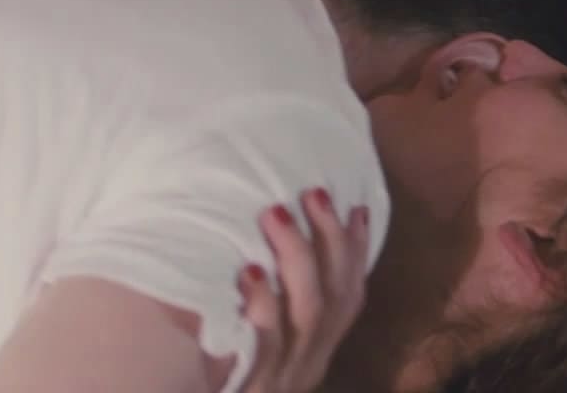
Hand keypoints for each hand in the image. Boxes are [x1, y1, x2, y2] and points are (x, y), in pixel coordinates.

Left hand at [237, 190, 371, 392]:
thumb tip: (257, 250)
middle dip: (329, 240)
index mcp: (313, 353)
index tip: (353, 206)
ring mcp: (282, 377)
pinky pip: (266, 341)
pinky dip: (263, 302)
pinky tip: (251, 270)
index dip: (355, 251)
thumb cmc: (211, 380)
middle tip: (312, 193)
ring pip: (308, 311)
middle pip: (335, 297)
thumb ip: (261, 309)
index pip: (349, 296)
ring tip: (275, 212)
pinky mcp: (253, 386)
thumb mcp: (248, 349)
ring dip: (297, 256)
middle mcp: (307, 364)